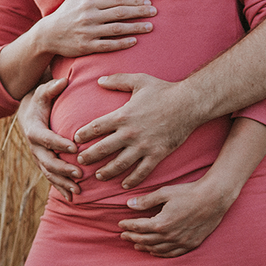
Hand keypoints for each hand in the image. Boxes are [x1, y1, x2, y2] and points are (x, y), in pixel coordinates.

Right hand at [17, 78, 81, 199]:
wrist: (28, 113)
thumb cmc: (40, 100)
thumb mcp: (43, 91)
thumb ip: (52, 87)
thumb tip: (63, 81)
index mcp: (34, 129)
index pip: (46, 138)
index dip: (58, 143)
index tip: (74, 147)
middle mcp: (34, 146)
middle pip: (47, 161)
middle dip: (63, 169)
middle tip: (80, 173)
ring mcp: (38, 157)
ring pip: (49, 173)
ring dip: (63, 183)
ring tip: (78, 190)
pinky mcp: (43, 163)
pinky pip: (51, 178)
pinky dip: (61, 188)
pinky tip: (73, 198)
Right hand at [34, 0, 155, 57]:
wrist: (48, 34)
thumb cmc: (65, 12)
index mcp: (89, 3)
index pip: (117, 0)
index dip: (134, 0)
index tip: (148, 2)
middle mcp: (89, 17)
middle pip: (120, 13)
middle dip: (139, 12)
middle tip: (154, 12)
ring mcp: (88, 32)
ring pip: (116, 29)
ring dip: (135, 27)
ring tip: (150, 26)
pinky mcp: (87, 47)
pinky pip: (108, 45)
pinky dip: (122, 43)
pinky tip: (134, 41)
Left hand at [74, 73, 201, 188]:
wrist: (189, 103)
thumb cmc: (164, 90)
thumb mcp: (139, 80)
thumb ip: (117, 80)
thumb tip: (99, 80)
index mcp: (123, 115)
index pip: (95, 128)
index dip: (83, 134)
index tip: (76, 139)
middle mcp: (130, 133)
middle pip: (102, 149)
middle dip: (88, 157)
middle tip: (80, 161)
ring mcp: (143, 146)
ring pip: (119, 164)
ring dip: (106, 172)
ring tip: (98, 176)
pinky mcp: (157, 155)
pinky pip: (141, 172)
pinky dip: (132, 180)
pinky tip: (125, 185)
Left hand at [118, 177, 237, 257]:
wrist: (214, 198)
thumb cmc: (189, 192)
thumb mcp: (165, 193)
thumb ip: (146, 201)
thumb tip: (128, 204)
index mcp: (161, 223)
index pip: (138, 227)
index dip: (128, 226)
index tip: (120, 224)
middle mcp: (170, 236)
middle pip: (146, 240)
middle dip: (132, 237)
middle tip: (123, 235)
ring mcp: (181, 242)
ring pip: (157, 249)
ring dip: (144, 246)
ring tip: (136, 244)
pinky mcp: (191, 244)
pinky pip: (172, 253)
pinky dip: (161, 254)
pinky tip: (155, 251)